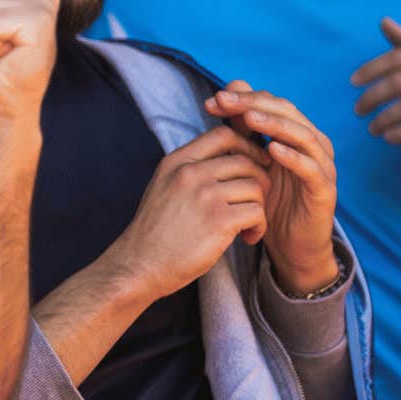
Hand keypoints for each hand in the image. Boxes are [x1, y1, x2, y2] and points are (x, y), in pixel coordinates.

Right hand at [110, 126, 271, 298]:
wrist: (140, 265)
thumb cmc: (155, 231)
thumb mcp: (164, 186)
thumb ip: (191, 169)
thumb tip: (229, 158)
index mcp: (177, 161)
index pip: (223, 134)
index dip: (247, 146)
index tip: (254, 164)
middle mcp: (190, 173)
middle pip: (245, 160)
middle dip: (260, 180)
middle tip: (256, 201)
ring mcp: (204, 196)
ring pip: (255, 187)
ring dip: (260, 208)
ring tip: (249, 226)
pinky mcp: (218, 220)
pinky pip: (257, 212)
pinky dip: (259, 226)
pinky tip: (248, 238)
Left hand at [205, 81, 339, 295]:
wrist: (291, 246)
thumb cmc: (269, 200)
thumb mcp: (250, 162)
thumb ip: (241, 131)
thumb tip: (222, 95)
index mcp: (296, 133)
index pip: (272, 103)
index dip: (244, 98)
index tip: (213, 100)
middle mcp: (313, 144)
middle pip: (287, 112)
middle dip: (254, 104)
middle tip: (225, 101)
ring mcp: (322, 166)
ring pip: (303, 135)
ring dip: (275, 124)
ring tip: (248, 118)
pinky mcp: (325, 190)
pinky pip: (312, 169)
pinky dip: (294, 157)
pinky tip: (273, 150)